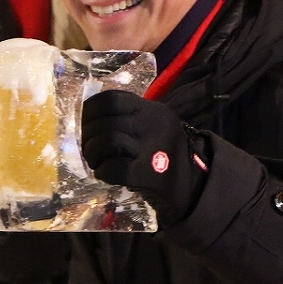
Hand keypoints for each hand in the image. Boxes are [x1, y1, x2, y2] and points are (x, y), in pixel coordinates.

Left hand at [80, 91, 207, 226]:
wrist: (195, 185)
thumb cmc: (167, 155)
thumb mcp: (155, 126)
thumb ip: (130, 118)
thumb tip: (89, 120)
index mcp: (153, 110)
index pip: (111, 98)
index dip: (90, 112)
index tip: (87, 126)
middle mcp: (153, 124)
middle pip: (104, 122)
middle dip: (87, 138)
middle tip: (90, 151)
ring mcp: (152, 148)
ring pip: (106, 141)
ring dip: (93, 154)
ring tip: (96, 163)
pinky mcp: (149, 173)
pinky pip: (114, 167)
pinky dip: (103, 171)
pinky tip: (105, 174)